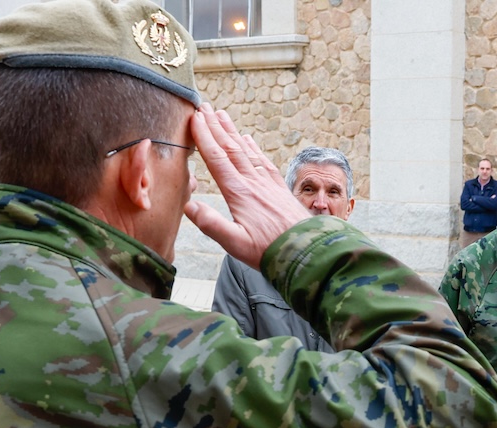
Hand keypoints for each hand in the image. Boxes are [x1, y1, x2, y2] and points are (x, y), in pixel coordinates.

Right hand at [184, 105, 312, 268]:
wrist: (307, 251)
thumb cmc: (270, 250)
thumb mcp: (236, 244)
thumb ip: (212, 225)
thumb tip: (188, 206)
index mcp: (239, 193)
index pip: (216, 158)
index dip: (204, 136)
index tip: (194, 118)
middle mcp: (253, 182)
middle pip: (230, 148)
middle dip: (215, 126)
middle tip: (203, 106)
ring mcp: (267, 183)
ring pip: (246, 150)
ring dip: (232, 131)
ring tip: (222, 114)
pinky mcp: (279, 188)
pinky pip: (263, 160)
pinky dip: (252, 147)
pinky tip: (248, 138)